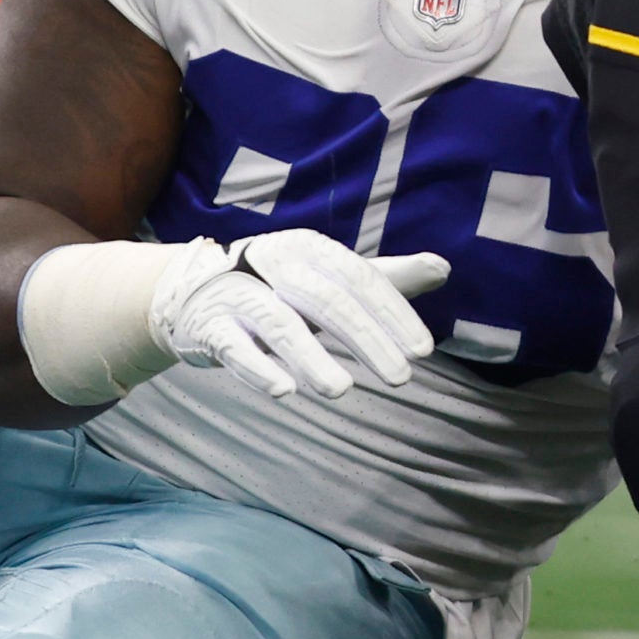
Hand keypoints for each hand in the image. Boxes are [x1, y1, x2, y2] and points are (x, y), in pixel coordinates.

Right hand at [148, 229, 448, 399]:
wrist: (194, 292)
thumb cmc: (281, 287)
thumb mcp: (331, 278)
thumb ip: (385, 277)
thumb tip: (443, 268)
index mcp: (310, 248)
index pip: (360, 279)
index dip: (392, 313)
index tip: (422, 351)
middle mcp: (274, 262)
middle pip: (327, 301)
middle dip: (367, 340)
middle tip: (400, 378)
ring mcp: (238, 294)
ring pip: (279, 325)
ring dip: (311, 358)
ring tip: (341, 391)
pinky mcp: (208, 326)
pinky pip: (233, 347)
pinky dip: (257, 368)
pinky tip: (284, 391)